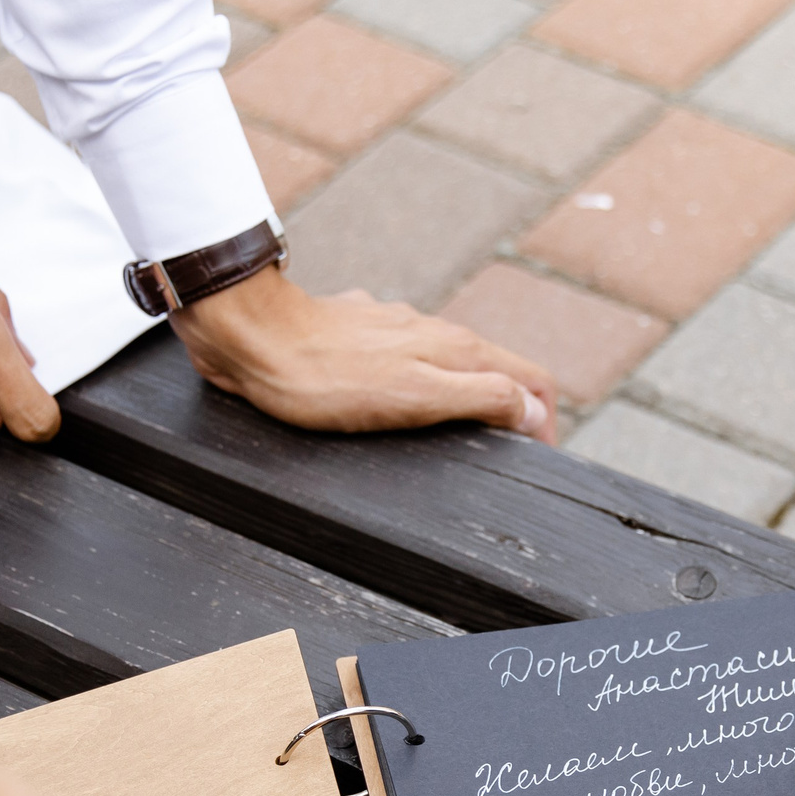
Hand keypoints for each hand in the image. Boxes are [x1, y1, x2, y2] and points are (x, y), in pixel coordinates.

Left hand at [169, 268, 556, 442]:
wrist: (249, 337)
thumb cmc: (323, 375)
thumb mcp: (414, 397)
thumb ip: (480, 398)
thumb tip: (531, 411)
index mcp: (456, 348)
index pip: (531, 380)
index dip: (545, 422)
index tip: (537, 460)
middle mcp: (433, 335)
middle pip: (496, 373)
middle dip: (510, 412)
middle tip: (503, 459)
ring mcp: (395, 334)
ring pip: (449, 368)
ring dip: (464, 400)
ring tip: (453, 442)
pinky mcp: (359, 340)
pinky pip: (403, 367)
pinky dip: (414, 391)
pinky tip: (390, 411)